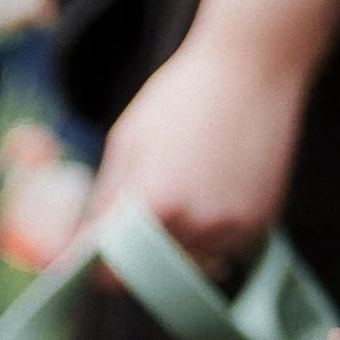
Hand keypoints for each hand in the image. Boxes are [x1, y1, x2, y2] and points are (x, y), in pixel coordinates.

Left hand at [91, 30, 309, 279]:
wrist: (254, 65)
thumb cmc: (180, 97)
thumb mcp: (126, 144)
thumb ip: (104, 203)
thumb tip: (80, 250)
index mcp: (154, 204)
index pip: (111, 272)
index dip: (95, 270)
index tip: (89, 261)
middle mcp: (195, 225)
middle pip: (149, 274)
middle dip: (133, 259)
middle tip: (131, 227)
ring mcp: (231, 228)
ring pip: (187, 266)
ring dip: (174, 249)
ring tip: (180, 195)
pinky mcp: (259, 225)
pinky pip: (220, 252)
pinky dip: (207, 237)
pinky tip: (209, 192)